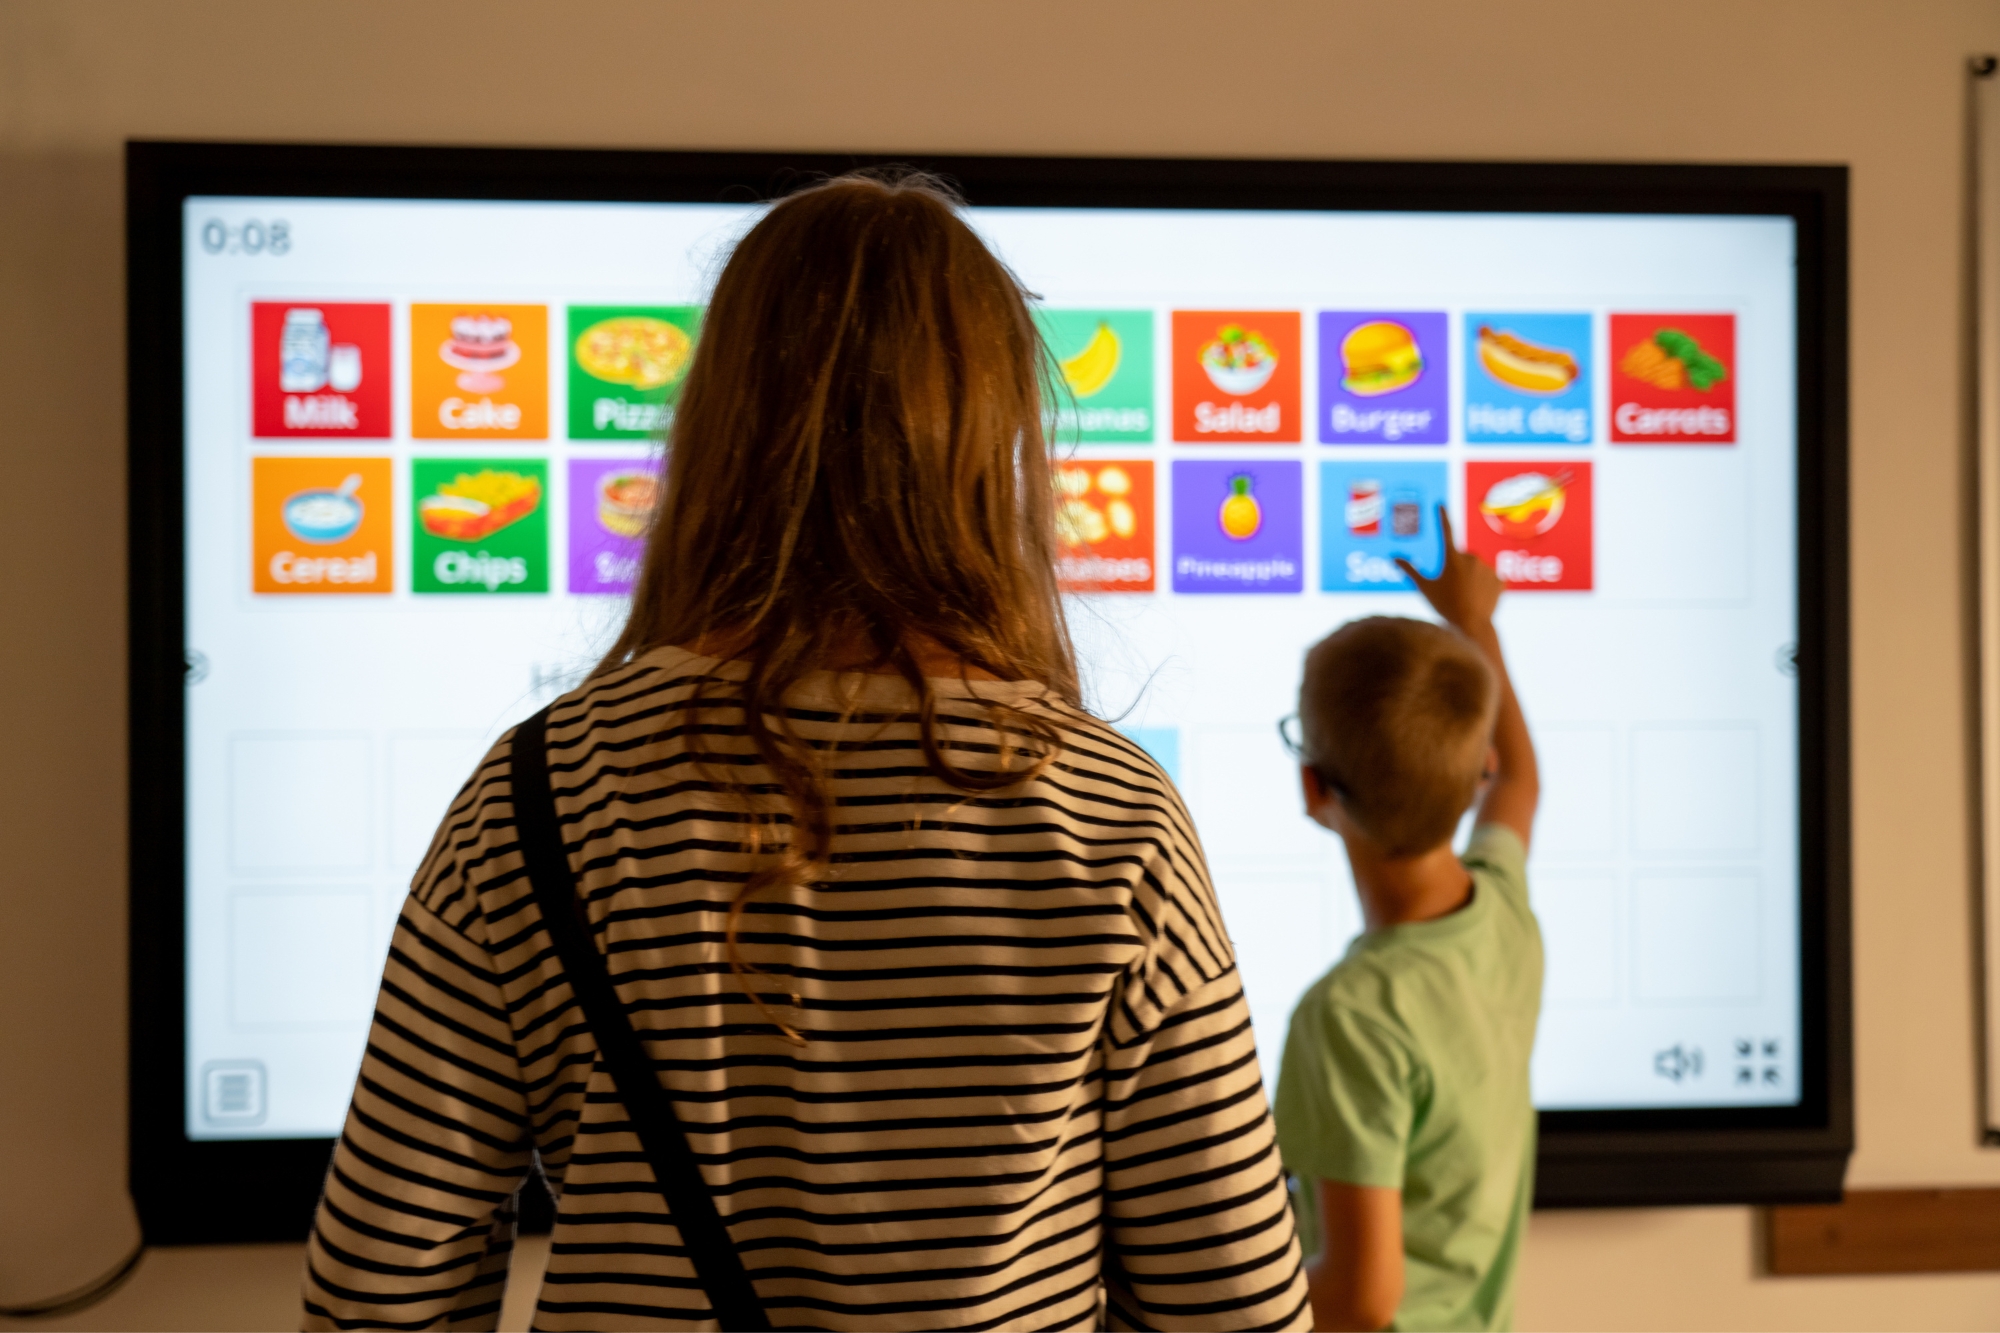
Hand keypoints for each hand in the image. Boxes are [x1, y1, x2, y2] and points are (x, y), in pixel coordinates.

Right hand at [1395, 505, 1500, 632]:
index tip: (1441, 504)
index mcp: (1452, 557)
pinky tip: (1478, 600)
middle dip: (1457, 568)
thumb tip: (1393, 557)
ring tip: (1465, 597)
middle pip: (1462, 558)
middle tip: (1452, 589)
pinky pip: (1489, 579)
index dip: (1443, 517)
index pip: (1446, 531)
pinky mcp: (1499, 579)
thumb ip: (1410, 570)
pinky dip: (1484, 587)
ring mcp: (1487, 568)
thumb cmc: (1444, 606)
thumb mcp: (1424, 588)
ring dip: (1471, 578)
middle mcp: (1471, 558)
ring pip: (1476, 569)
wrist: (1472, 625)